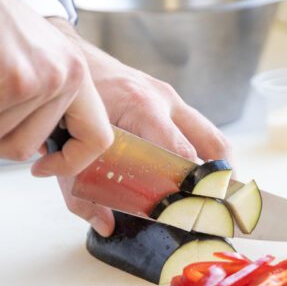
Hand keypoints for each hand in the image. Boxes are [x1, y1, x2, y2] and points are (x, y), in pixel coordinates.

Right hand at [0, 0, 111, 176]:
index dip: (70, 163)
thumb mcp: (28, 64)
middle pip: (30, 147)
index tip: (41, 167)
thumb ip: (40, 105)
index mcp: (77, 73)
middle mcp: (68, 76)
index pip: (97, 138)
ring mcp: (42, 80)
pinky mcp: (11, 82)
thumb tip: (36, 151)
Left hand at [50, 19, 231, 235]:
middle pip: (211, 145)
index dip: (190, 185)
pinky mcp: (172, 101)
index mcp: (140, 107)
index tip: (193, 212)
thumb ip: (81, 191)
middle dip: (217, 181)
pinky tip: (199, 179)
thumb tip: (107, 226)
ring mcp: (172, 98)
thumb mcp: (68, 148)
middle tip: (217, 210)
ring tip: (216, 199)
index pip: (180, 153)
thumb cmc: (70, 103)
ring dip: (218, 169)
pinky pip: (200, 131)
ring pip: (213, 137)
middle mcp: (164, 100)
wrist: (70, 59)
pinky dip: (205, 156)